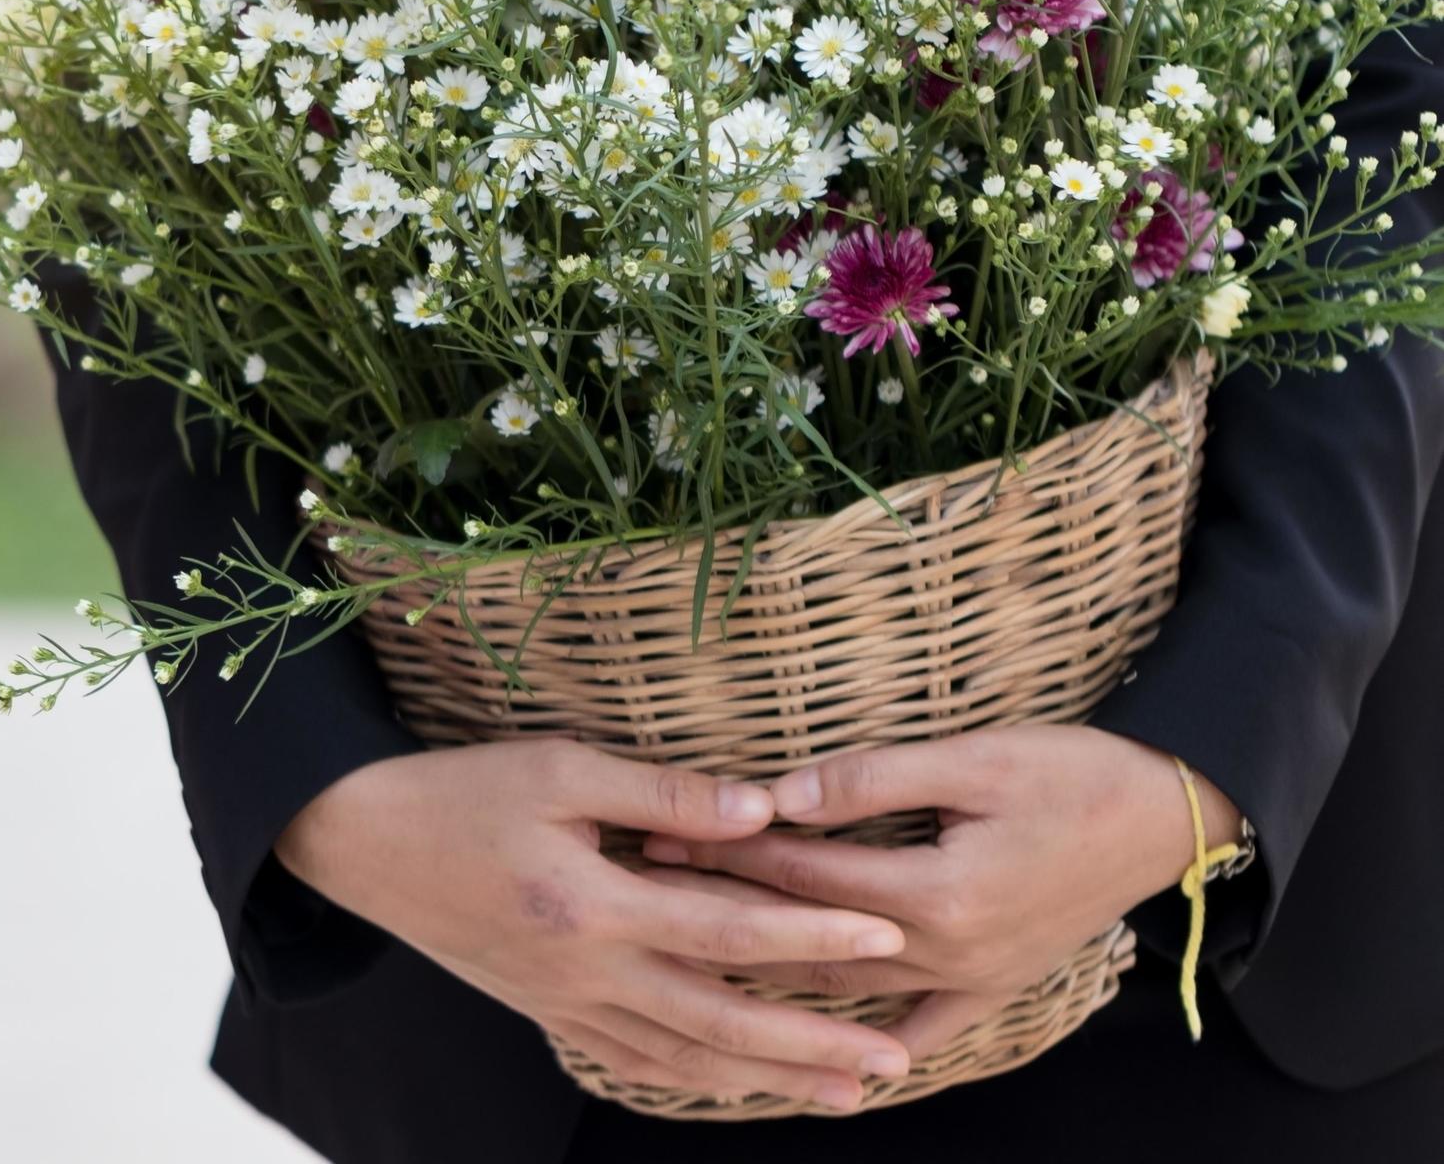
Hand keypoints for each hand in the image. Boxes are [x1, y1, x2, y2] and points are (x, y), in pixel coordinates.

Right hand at [277, 739, 912, 1109]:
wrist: (359, 841)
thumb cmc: (457, 791)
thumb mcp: (555, 767)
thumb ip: (661, 792)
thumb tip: (761, 808)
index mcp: (592, 905)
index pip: (726, 928)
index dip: (813, 934)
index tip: (887, 936)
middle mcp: (585, 970)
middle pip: (720, 1021)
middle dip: (814, 1044)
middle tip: (897, 1059)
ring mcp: (564, 1001)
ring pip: (685, 1058)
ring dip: (771, 1078)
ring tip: (847, 1091)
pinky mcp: (545, 1009)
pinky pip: (633, 1061)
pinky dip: (696, 1079)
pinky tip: (738, 1082)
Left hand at [642, 726, 1242, 1060]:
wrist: (1168, 814)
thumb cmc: (1073, 773)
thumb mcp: (973, 758)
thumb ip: (871, 780)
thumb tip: (781, 795)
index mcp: (939, 896)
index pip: (804, 876)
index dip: (728, 851)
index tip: (659, 833)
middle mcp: (951, 955)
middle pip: (809, 937)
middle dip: (725, 911)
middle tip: (649, 888)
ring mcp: (973, 979)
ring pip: (847, 987)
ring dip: (770, 968)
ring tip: (695, 950)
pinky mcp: (994, 984)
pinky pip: (920, 1028)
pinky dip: (869, 1041)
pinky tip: (821, 1060)